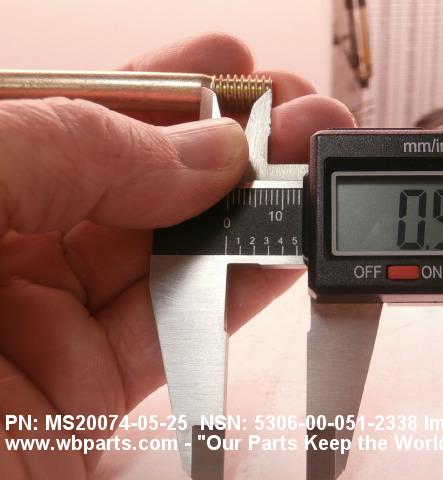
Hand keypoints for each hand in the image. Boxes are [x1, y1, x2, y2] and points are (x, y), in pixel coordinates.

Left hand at [0, 33, 354, 478]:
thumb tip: (205, 152)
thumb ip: (75, 148)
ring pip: (174, 251)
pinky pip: (179, 327)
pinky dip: (240, 288)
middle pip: (143, 179)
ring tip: (312, 181)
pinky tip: (283, 251)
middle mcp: (7, 241)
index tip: (236, 68)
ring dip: (252, 215)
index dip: (166, 84)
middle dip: (230, 145)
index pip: (81, 109)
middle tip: (298, 119)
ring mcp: (49, 317)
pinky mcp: (86, 389)